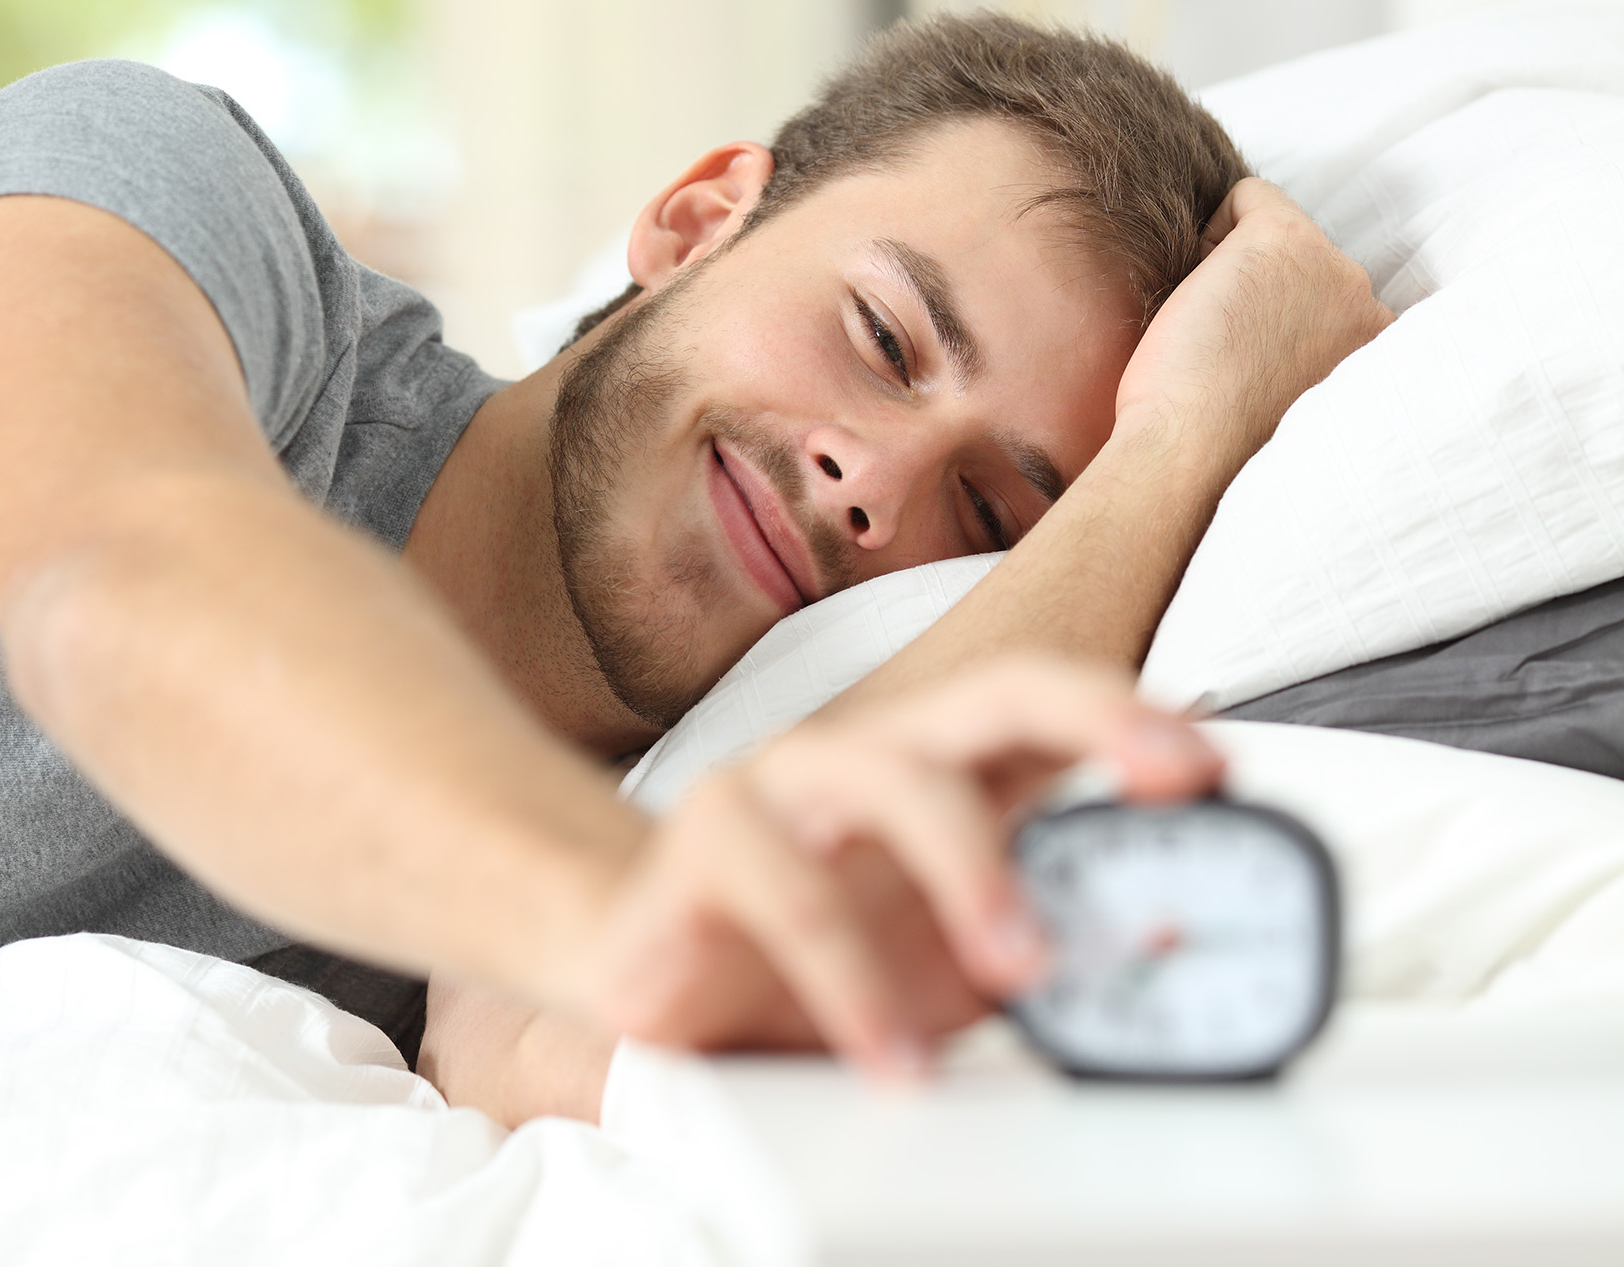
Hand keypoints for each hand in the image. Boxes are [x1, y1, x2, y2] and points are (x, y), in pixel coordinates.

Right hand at [571, 656, 1223, 1078]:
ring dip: (974, 873)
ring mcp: (783, 785)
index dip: (1130, 716)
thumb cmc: (807, 961)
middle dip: (1094, 721)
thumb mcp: (950, 969)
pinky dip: (853, 985)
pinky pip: (789, 895)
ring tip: (1020, 972)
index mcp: (939, 773)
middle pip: (990, 693)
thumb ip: (1047, 944)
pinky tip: (890, 1053)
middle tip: (1169, 781)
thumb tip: (1160, 938)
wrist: (650, 977)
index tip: (1213, 763)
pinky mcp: (704, 844)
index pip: (1044, 705)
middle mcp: (868, 756)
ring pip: (892, 782)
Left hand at [1113, 178, 1393, 474]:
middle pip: (1300, 264)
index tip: (1246, 365)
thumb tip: (1276, 322)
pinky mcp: (1286, 240)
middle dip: (1256, 291)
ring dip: (1233, 271)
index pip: (1326, 298)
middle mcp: (1369, 305)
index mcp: (1376, 351)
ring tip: (1213, 334)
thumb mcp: (1288, 406)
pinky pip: (1246, 196)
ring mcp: (1335, 269)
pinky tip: (1199, 297)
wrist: (1189, 455)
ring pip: (1273, 233)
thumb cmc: (1215, 447)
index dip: (1271, 318)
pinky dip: (1209, 233)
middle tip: (1225, 354)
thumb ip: (1307, 358)